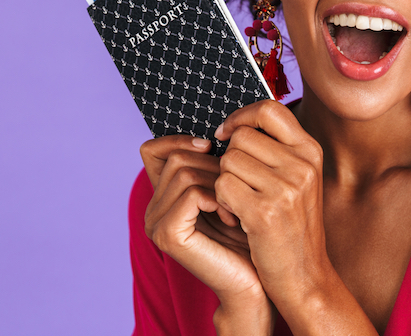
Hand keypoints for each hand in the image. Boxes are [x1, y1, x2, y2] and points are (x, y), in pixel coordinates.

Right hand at [139, 136, 273, 330]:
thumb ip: (217, 164)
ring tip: (239, 205)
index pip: (153, 148)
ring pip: (185, 171)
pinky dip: (219, 198)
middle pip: (178, 156)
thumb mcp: (233, 190)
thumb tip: (223, 128)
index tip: (213, 146)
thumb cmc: (250, 235)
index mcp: (163, 195)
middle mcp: (153, 208)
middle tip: (240, 188)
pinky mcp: (167, 235)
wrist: (257, 282)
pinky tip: (234, 216)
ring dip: (221, 182)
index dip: (181, 139)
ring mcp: (155, 222)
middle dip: (216, 165)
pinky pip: (192, 193)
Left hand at [214, 100, 330, 308]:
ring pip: (228, 161)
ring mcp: (285, 188)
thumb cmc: (293, 226)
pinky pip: (222, 186)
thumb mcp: (298, 180)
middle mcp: (302, 165)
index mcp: (310, 151)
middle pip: (241, 137)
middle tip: (238, 184)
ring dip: (224, 182)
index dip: (242, 116)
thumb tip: (238, 123)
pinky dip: (222, 201)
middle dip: (229, 159)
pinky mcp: (264, 212)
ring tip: (241, 203)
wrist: (305, 276)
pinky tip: (237, 217)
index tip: (227, 133)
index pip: (270, 109)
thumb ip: (278, 149)